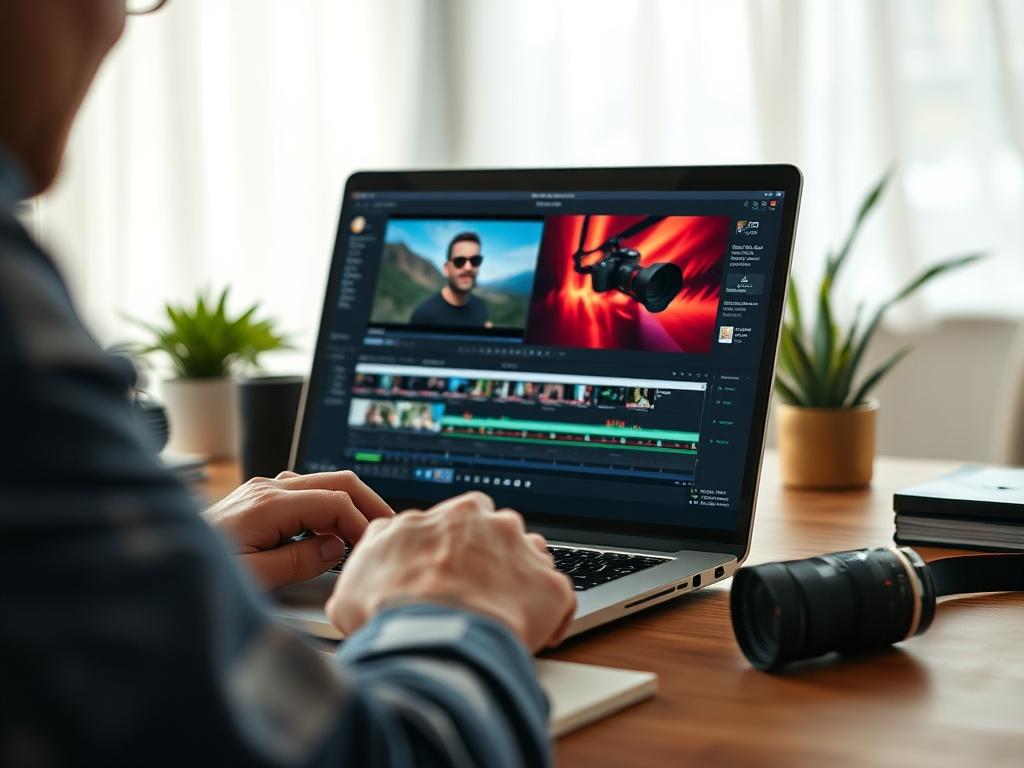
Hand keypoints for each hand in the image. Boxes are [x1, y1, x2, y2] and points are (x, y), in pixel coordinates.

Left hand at [203, 470, 393, 589]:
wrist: (157, 568)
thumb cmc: (198, 576)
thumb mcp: (255, 579)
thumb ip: (300, 561)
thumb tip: (335, 547)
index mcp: (268, 504)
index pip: (334, 500)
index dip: (361, 522)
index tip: (374, 547)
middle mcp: (266, 489)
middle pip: (335, 480)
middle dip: (367, 502)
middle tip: (389, 528)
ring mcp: (261, 490)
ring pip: (321, 482)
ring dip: (348, 502)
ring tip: (366, 529)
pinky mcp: (257, 500)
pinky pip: (304, 492)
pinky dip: (327, 504)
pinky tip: (332, 527)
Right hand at [326, 492, 575, 651]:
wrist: (430, 636)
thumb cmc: (391, 606)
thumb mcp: (360, 568)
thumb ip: (377, 549)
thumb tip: (377, 552)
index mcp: (451, 515)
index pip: (465, 518)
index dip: (459, 546)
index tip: (454, 568)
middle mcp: (493, 524)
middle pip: (504, 533)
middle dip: (496, 556)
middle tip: (480, 591)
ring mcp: (525, 553)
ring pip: (535, 558)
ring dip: (525, 581)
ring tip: (510, 613)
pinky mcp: (550, 588)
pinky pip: (561, 599)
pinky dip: (554, 617)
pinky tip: (540, 636)